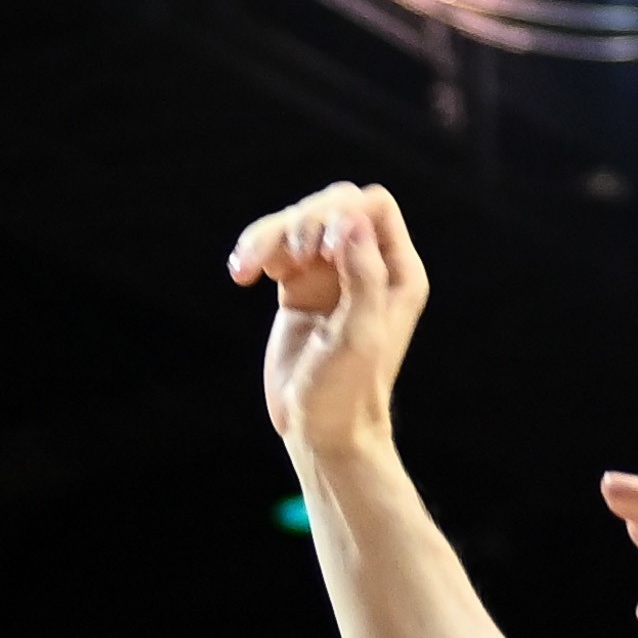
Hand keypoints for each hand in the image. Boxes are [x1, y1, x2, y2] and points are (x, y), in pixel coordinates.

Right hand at [227, 183, 423, 451]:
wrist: (322, 432)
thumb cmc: (347, 392)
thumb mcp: (359, 335)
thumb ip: (362, 276)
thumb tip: (350, 220)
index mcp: (397, 272)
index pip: (371, 206)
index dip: (341, 212)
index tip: (321, 252)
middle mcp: (367, 266)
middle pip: (332, 206)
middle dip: (302, 222)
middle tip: (288, 259)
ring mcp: (330, 276)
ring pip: (297, 224)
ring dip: (267, 236)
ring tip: (244, 268)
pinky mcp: (298, 289)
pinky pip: (275, 250)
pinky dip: (255, 252)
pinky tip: (240, 274)